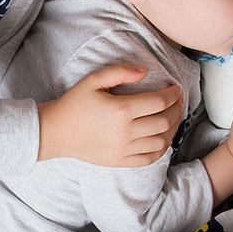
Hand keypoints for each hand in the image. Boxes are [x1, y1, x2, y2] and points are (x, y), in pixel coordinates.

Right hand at [37, 64, 182, 165]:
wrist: (55, 132)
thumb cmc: (74, 104)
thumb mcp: (93, 80)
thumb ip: (120, 71)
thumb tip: (144, 71)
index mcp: (121, 109)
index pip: (160, 101)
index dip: (173, 94)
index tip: (176, 89)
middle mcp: (126, 131)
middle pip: (165, 121)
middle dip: (176, 109)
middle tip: (177, 102)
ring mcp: (124, 149)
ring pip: (161, 141)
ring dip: (172, 129)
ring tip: (172, 119)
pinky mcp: (120, 161)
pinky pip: (149, 158)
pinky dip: (161, 149)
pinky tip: (162, 139)